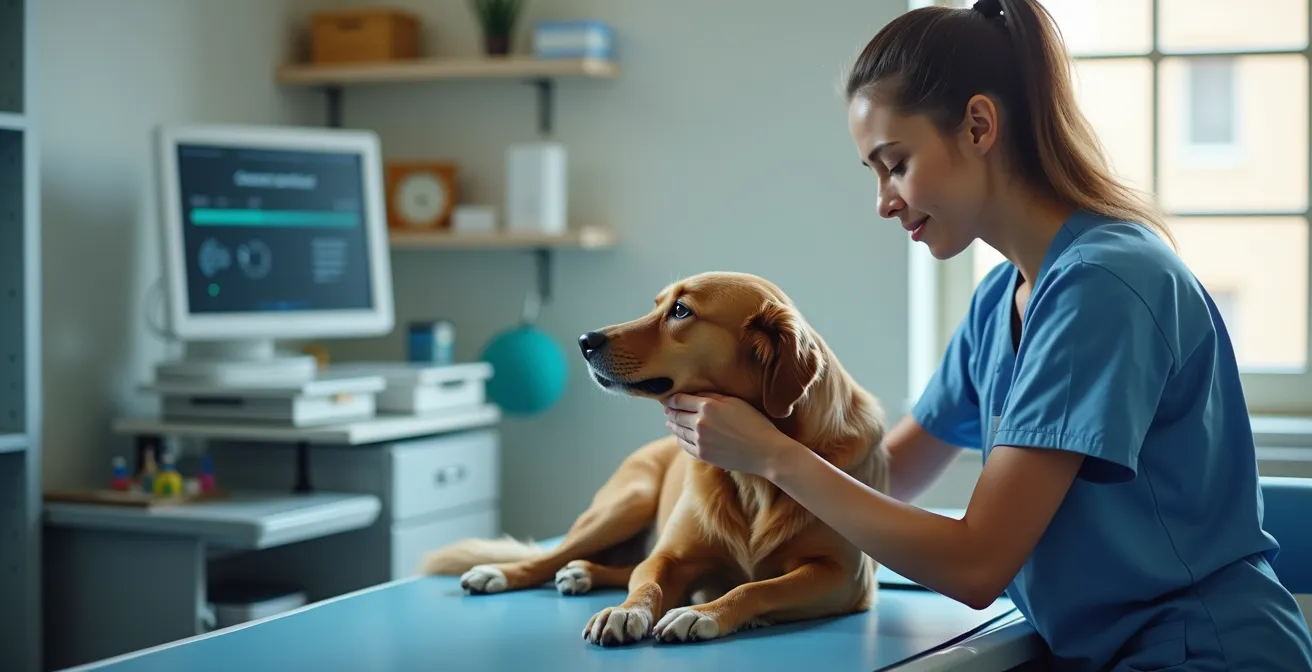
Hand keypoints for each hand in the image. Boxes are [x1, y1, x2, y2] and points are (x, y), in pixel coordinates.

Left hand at [663, 392, 796, 476]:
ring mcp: (700, 440)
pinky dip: (680, 439)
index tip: (667, 398)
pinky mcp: (702, 455)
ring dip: (672, 425)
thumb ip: (713, 396)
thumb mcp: (735, 402)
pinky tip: (680, 436)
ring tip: (670, 422)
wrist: (766, 452)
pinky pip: (684, 445)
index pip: (679, 400)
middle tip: (667, 409)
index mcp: (708, 406)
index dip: (671, 399)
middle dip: (670, 411)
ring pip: (678, 431)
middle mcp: (700, 423)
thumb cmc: (755, 423)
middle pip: (675, 415)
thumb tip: (694, 394)